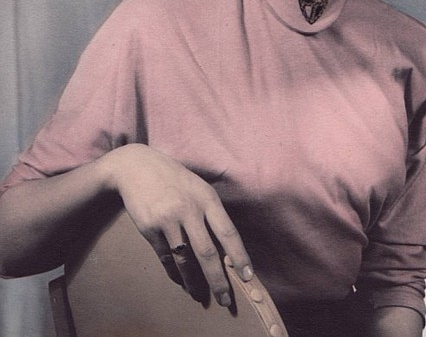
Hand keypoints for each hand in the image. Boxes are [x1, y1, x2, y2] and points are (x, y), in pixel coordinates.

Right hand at [102, 144, 252, 305]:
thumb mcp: (197, 186)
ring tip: (200, 294)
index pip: (228, 232)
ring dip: (194, 282)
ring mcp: (168, 220)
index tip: (248, 276)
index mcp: (206, 198)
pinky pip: (165, 257)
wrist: (135, 167)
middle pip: (207, 252)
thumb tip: (225, 248)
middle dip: (218, 280)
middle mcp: (189, 209)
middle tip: (226, 300)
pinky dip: (174, 272)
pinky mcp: (150, 228)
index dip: (239, 256)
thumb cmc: (173, 178)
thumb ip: (210, 211)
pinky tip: (180, 280)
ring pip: (185, 260)